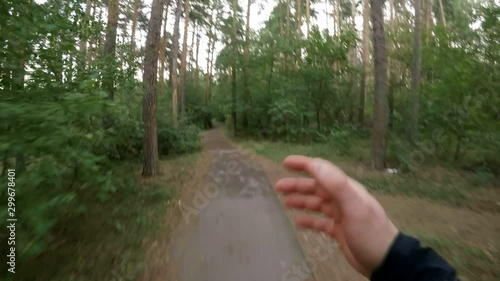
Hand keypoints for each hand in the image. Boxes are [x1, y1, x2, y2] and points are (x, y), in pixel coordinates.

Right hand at [275, 155, 398, 276]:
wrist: (385, 261)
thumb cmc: (369, 232)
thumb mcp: (354, 205)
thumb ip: (336, 184)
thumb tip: (315, 164)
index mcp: (346, 189)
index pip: (322, 171)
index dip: (304, 164)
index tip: (285, 162)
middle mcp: (342, 199)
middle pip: (316, 187)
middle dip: (297, 185)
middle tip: (277, 186)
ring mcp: (341, 215)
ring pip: (316, 203)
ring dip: (300, 201)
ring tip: (284, 202)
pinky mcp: (339, 231)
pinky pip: (320, 222)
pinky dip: (309, 220)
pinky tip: (298, 222)